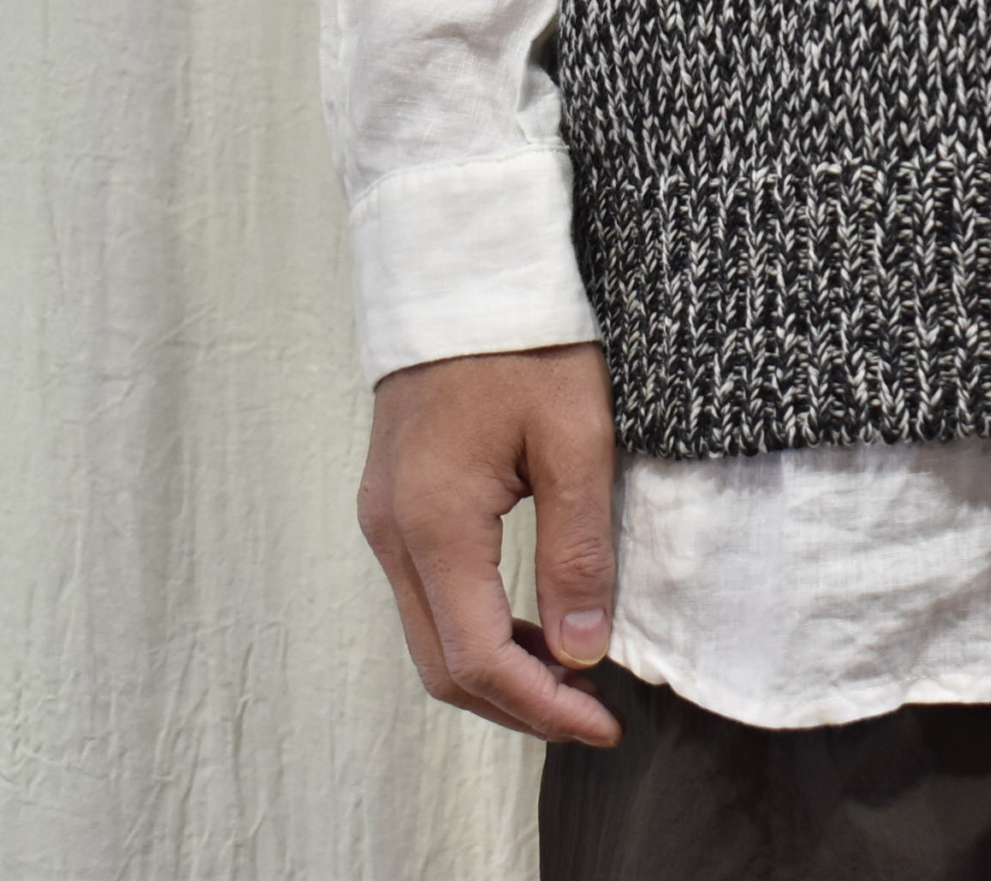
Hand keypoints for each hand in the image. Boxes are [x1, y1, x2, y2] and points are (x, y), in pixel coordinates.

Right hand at [356, 342, 623, 745]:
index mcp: (433, 524)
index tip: (606, 724)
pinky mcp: (395, 502)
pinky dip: (478, 628)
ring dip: (498, 671)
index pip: (479, 659)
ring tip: (574, 678)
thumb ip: (577, 548)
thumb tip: (582, 650)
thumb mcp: (576, 438)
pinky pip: (428, 595)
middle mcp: (392, 533)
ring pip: (431, 635)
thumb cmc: (526, 340)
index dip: (543, 707)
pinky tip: (534, 623)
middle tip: (595, 715)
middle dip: (519, 705)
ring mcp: (385, 518)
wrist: (463, 266)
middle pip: (443, 665)